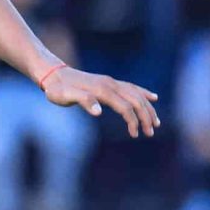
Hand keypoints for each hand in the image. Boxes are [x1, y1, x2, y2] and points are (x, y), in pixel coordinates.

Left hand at [42, 65, 160, 137]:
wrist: (54, 75)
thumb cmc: (58, 90)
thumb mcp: (65, 97)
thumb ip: (83, 101)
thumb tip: (99, 112)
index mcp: (103, 90)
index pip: (125, 107)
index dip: (132, 121)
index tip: (134, 135)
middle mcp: (110, 84)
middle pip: (136, 100)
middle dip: (146, 117)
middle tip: (150, 133)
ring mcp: (111, 82)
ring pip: (137, 94)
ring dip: (148, 108)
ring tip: (156, 122)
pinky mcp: (110, 83)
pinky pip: (132, 88)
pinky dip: (144, 93)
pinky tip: (153, 98)